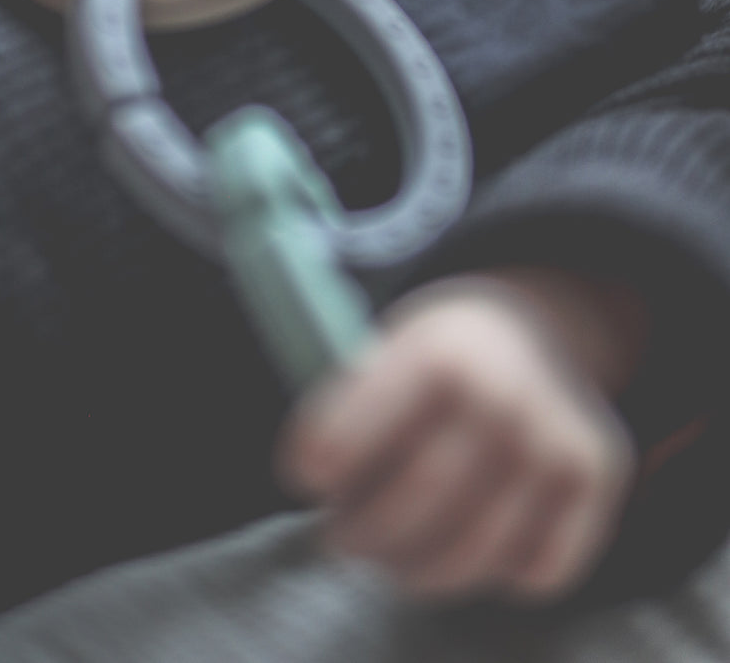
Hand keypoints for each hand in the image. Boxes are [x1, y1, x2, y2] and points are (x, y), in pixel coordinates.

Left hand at [275, 274, 638, 601]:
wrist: (537, 328)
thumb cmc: (440, 353)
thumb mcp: (392, 345)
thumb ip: (353, 402)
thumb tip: (313, 476)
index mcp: (438, 350)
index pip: (360, 428)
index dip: (322, 463)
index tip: (305, 479)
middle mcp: (504, 393)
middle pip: (416, 502)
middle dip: (363, 534)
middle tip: (341, 537)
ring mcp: (555, 440)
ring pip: (473, 552)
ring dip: (416, 570)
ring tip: (392, 556)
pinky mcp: (598, 477)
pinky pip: (540, 570)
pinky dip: (498, 574)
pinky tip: (470, 547)